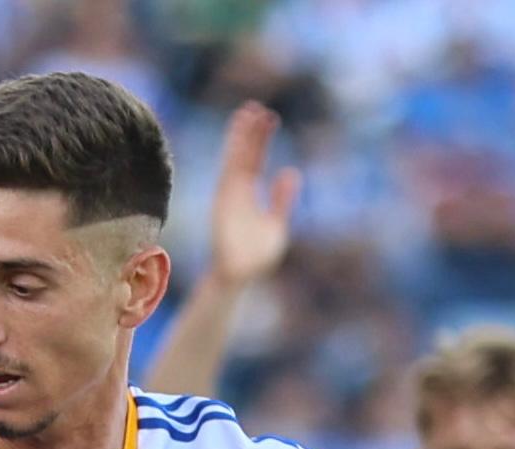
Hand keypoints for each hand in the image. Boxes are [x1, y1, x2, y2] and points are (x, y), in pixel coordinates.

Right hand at [201, 103, 297, 289]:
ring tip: (248, 112)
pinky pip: (230, 171)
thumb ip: (282, 200)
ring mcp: (228, 195)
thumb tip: (290, 173)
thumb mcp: (276, 224)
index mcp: (247, 195)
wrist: (240, 275)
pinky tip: (240, 136)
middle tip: (256, 106)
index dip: (260, 140)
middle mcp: (236, 191)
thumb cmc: (256, 256)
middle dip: (249, 131)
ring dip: (241, 136)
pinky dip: (234, 153)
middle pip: (244, 154)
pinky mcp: (224, 201)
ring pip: (236, 158)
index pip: (255, 160)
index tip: (268, 118)